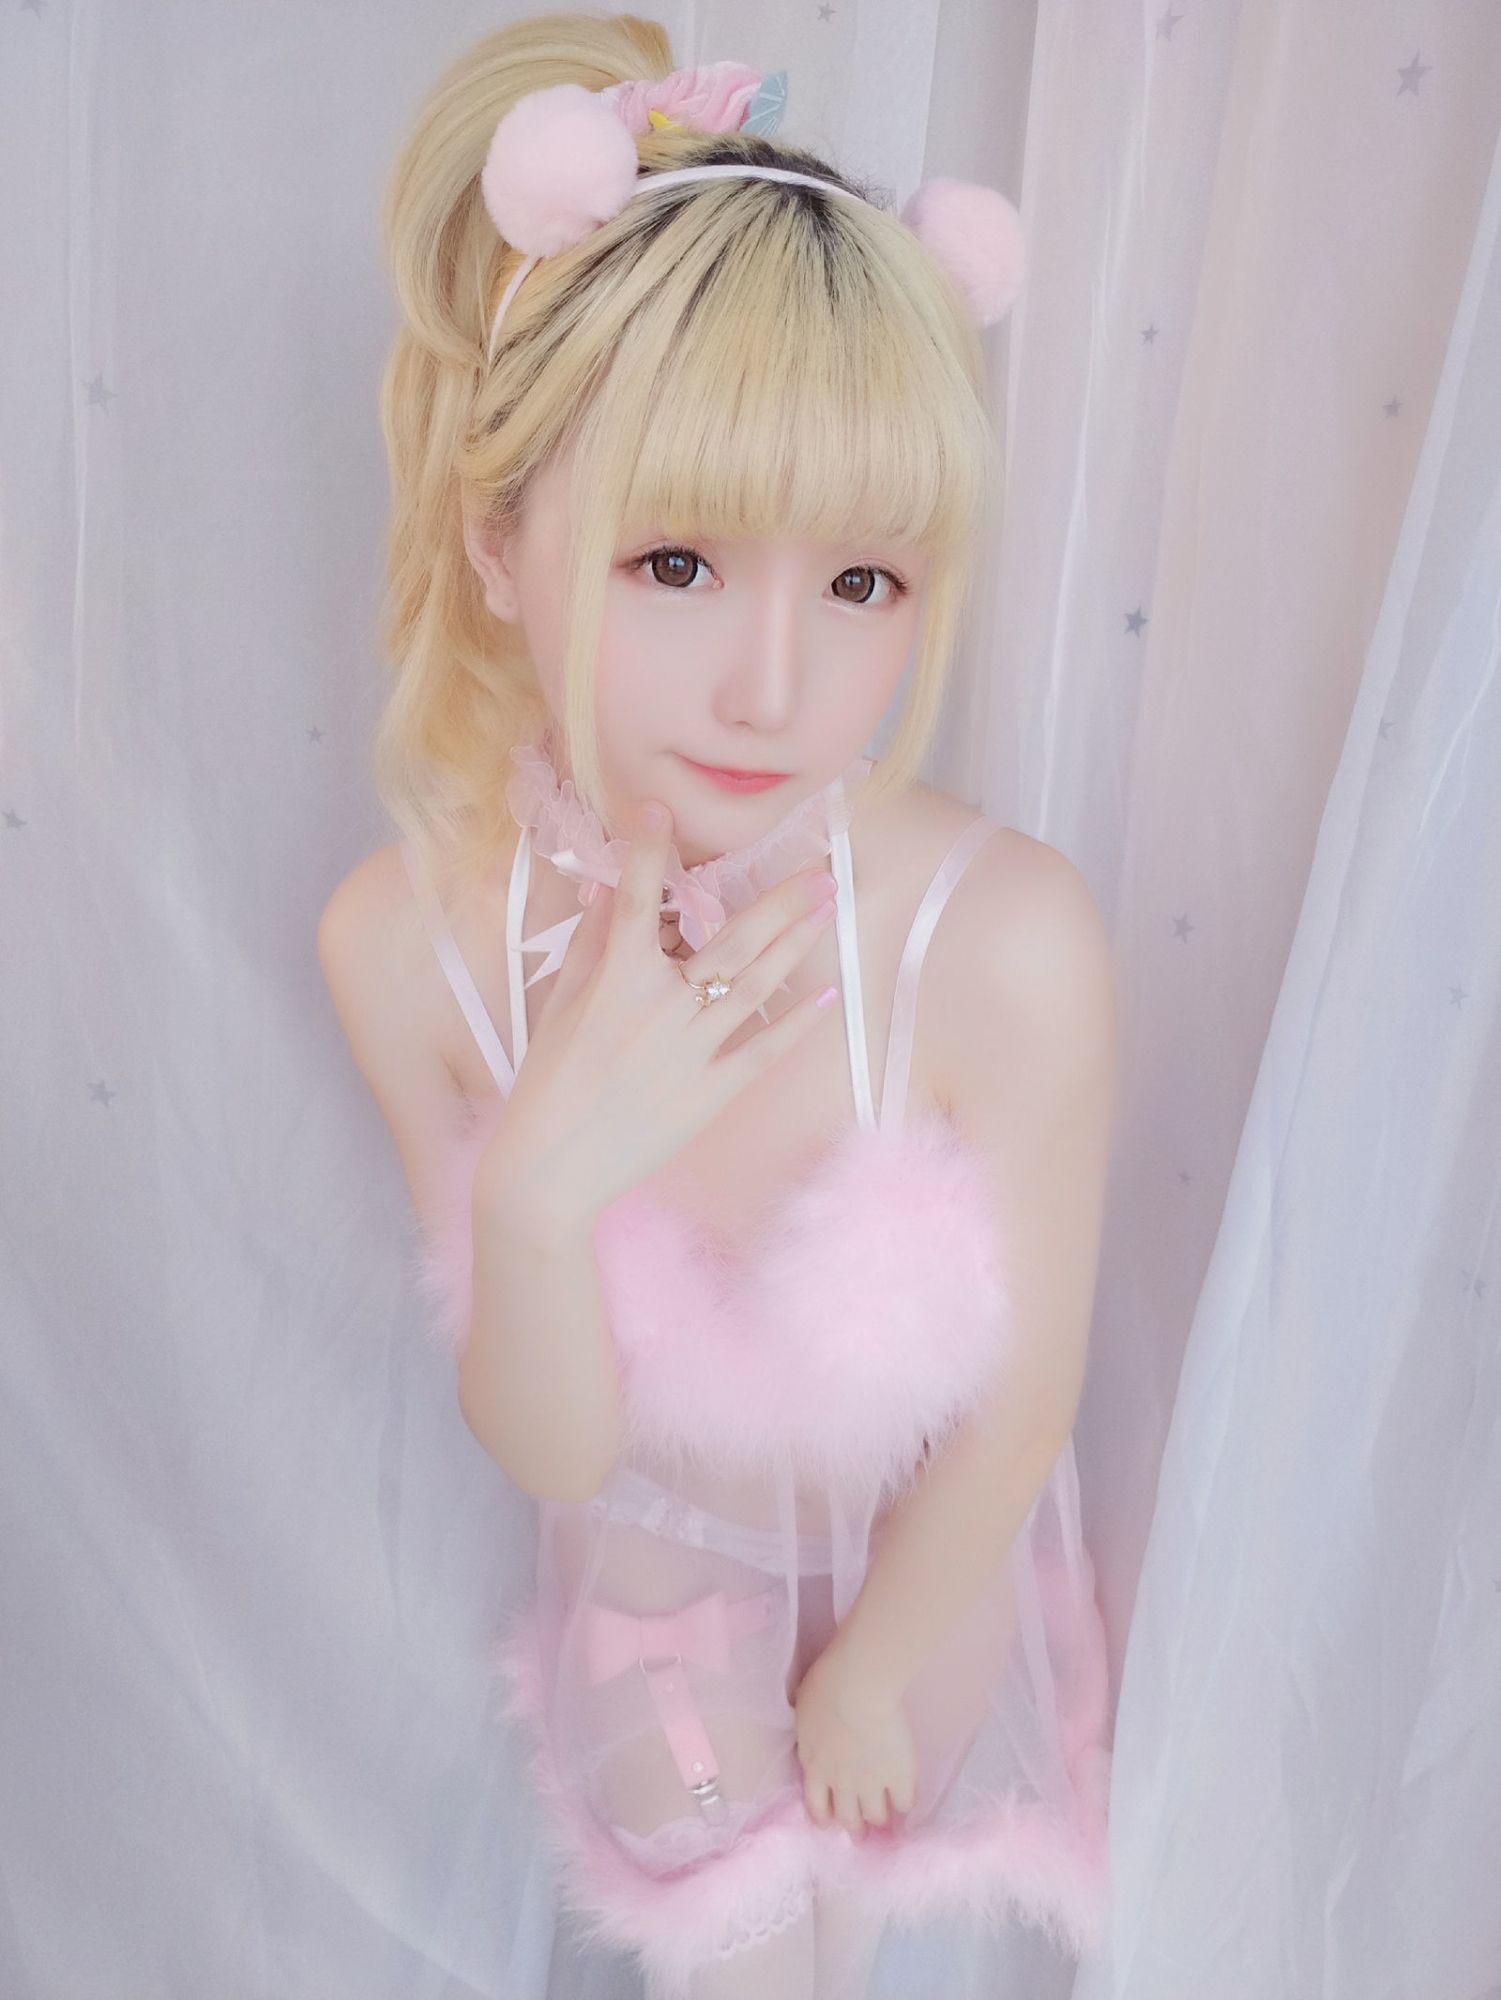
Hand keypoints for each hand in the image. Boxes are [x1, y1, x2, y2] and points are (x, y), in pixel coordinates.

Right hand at [476, 796, 840, 1230]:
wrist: (551, 1168)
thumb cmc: (548, 1083)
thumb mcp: (562, 1006)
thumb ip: (589, 945)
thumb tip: (607, 891)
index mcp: (615, 980)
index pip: (636, 898)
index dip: (647, 850)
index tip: (660, 807)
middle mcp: (660, 1006)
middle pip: (731, 939)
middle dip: (779, 899)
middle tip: (819, 868)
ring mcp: (691, 1050)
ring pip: (755, 985)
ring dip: (795, 942)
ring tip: (827, 908)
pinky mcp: (709, 1092)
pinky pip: (761, 1051)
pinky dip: (794, 1024)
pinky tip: (825, 997)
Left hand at [791, 1643, 916, 1839]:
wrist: (857, 1689)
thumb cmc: (825, 1686)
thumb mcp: (803, 1704)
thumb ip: (807, 1722)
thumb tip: (808, 1717)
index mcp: (814, 1765)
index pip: (816, 1804)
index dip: (823, 1815)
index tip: (829, 1821)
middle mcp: (841, 1783)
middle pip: (847, 1818)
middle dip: (853, 1827)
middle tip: (860, 1833)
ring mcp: (871, 1784)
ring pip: (876, 1816)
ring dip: (879, 1818)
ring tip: (886, 1818)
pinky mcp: (899, 1778)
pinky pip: (905, 1803)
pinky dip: (905, 1803)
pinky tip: (907, 1798)